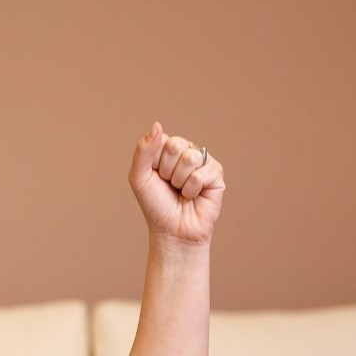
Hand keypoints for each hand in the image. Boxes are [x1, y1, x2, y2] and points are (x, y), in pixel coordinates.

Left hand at [127, 123, 224, 246]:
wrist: (172, 231)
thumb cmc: (155, 205)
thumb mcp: (139, 177)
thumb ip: (143, 150)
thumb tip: (157, 124)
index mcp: (167, 149)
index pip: (161, 139)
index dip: (154, 162)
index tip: (155, 177)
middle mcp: (186, 152)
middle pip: (176, 145)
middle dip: (167, 170)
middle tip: (169, 185)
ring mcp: (202, 162)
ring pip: (190, 158)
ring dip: (180, 181)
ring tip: (181, 191)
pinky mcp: (217, 174)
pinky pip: (203, 172)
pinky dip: (193, 188)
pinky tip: (194, 196)